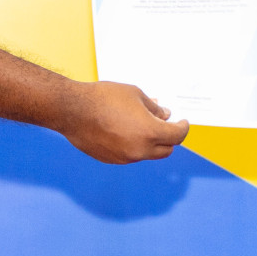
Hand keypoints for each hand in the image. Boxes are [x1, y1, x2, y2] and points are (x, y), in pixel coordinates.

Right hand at [61, 81, 189, 162]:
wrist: (73, 110)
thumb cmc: (104, 98)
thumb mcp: (135, 95)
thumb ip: (154, 109)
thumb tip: (165, 115)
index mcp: (150, 133)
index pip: (177, 136)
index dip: (183, 127)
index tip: (182, 122)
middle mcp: (140, 150)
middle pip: (166, 150)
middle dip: (169, 137)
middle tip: (165, 124)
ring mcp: (125, 158)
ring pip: (148, 154)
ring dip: (150, 142)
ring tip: (140, 123)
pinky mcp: (112, 160)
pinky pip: (131, 155)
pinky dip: (134, 145)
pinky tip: (123, 130)